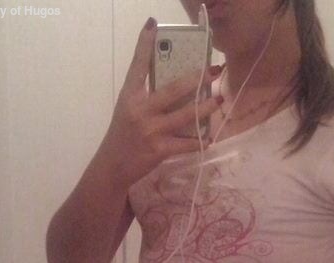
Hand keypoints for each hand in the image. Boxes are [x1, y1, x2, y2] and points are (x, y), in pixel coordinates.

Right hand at [99, 17, 222, 186]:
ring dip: (206, 108)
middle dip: (197, 79)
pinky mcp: (159, 149)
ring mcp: (151, 130)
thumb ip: (148, 98)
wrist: (113, 166)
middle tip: (214, 70)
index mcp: (130, 96)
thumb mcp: (129, 110)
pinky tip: (209, 139)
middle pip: (173, 89)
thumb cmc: (124, 135)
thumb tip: (179, 87)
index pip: (137, 65)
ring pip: (185, 115)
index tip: (154, 24)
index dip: (145, 43)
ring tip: (220, 100)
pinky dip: (199, 142)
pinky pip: (186, 144)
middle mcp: (140, 110)